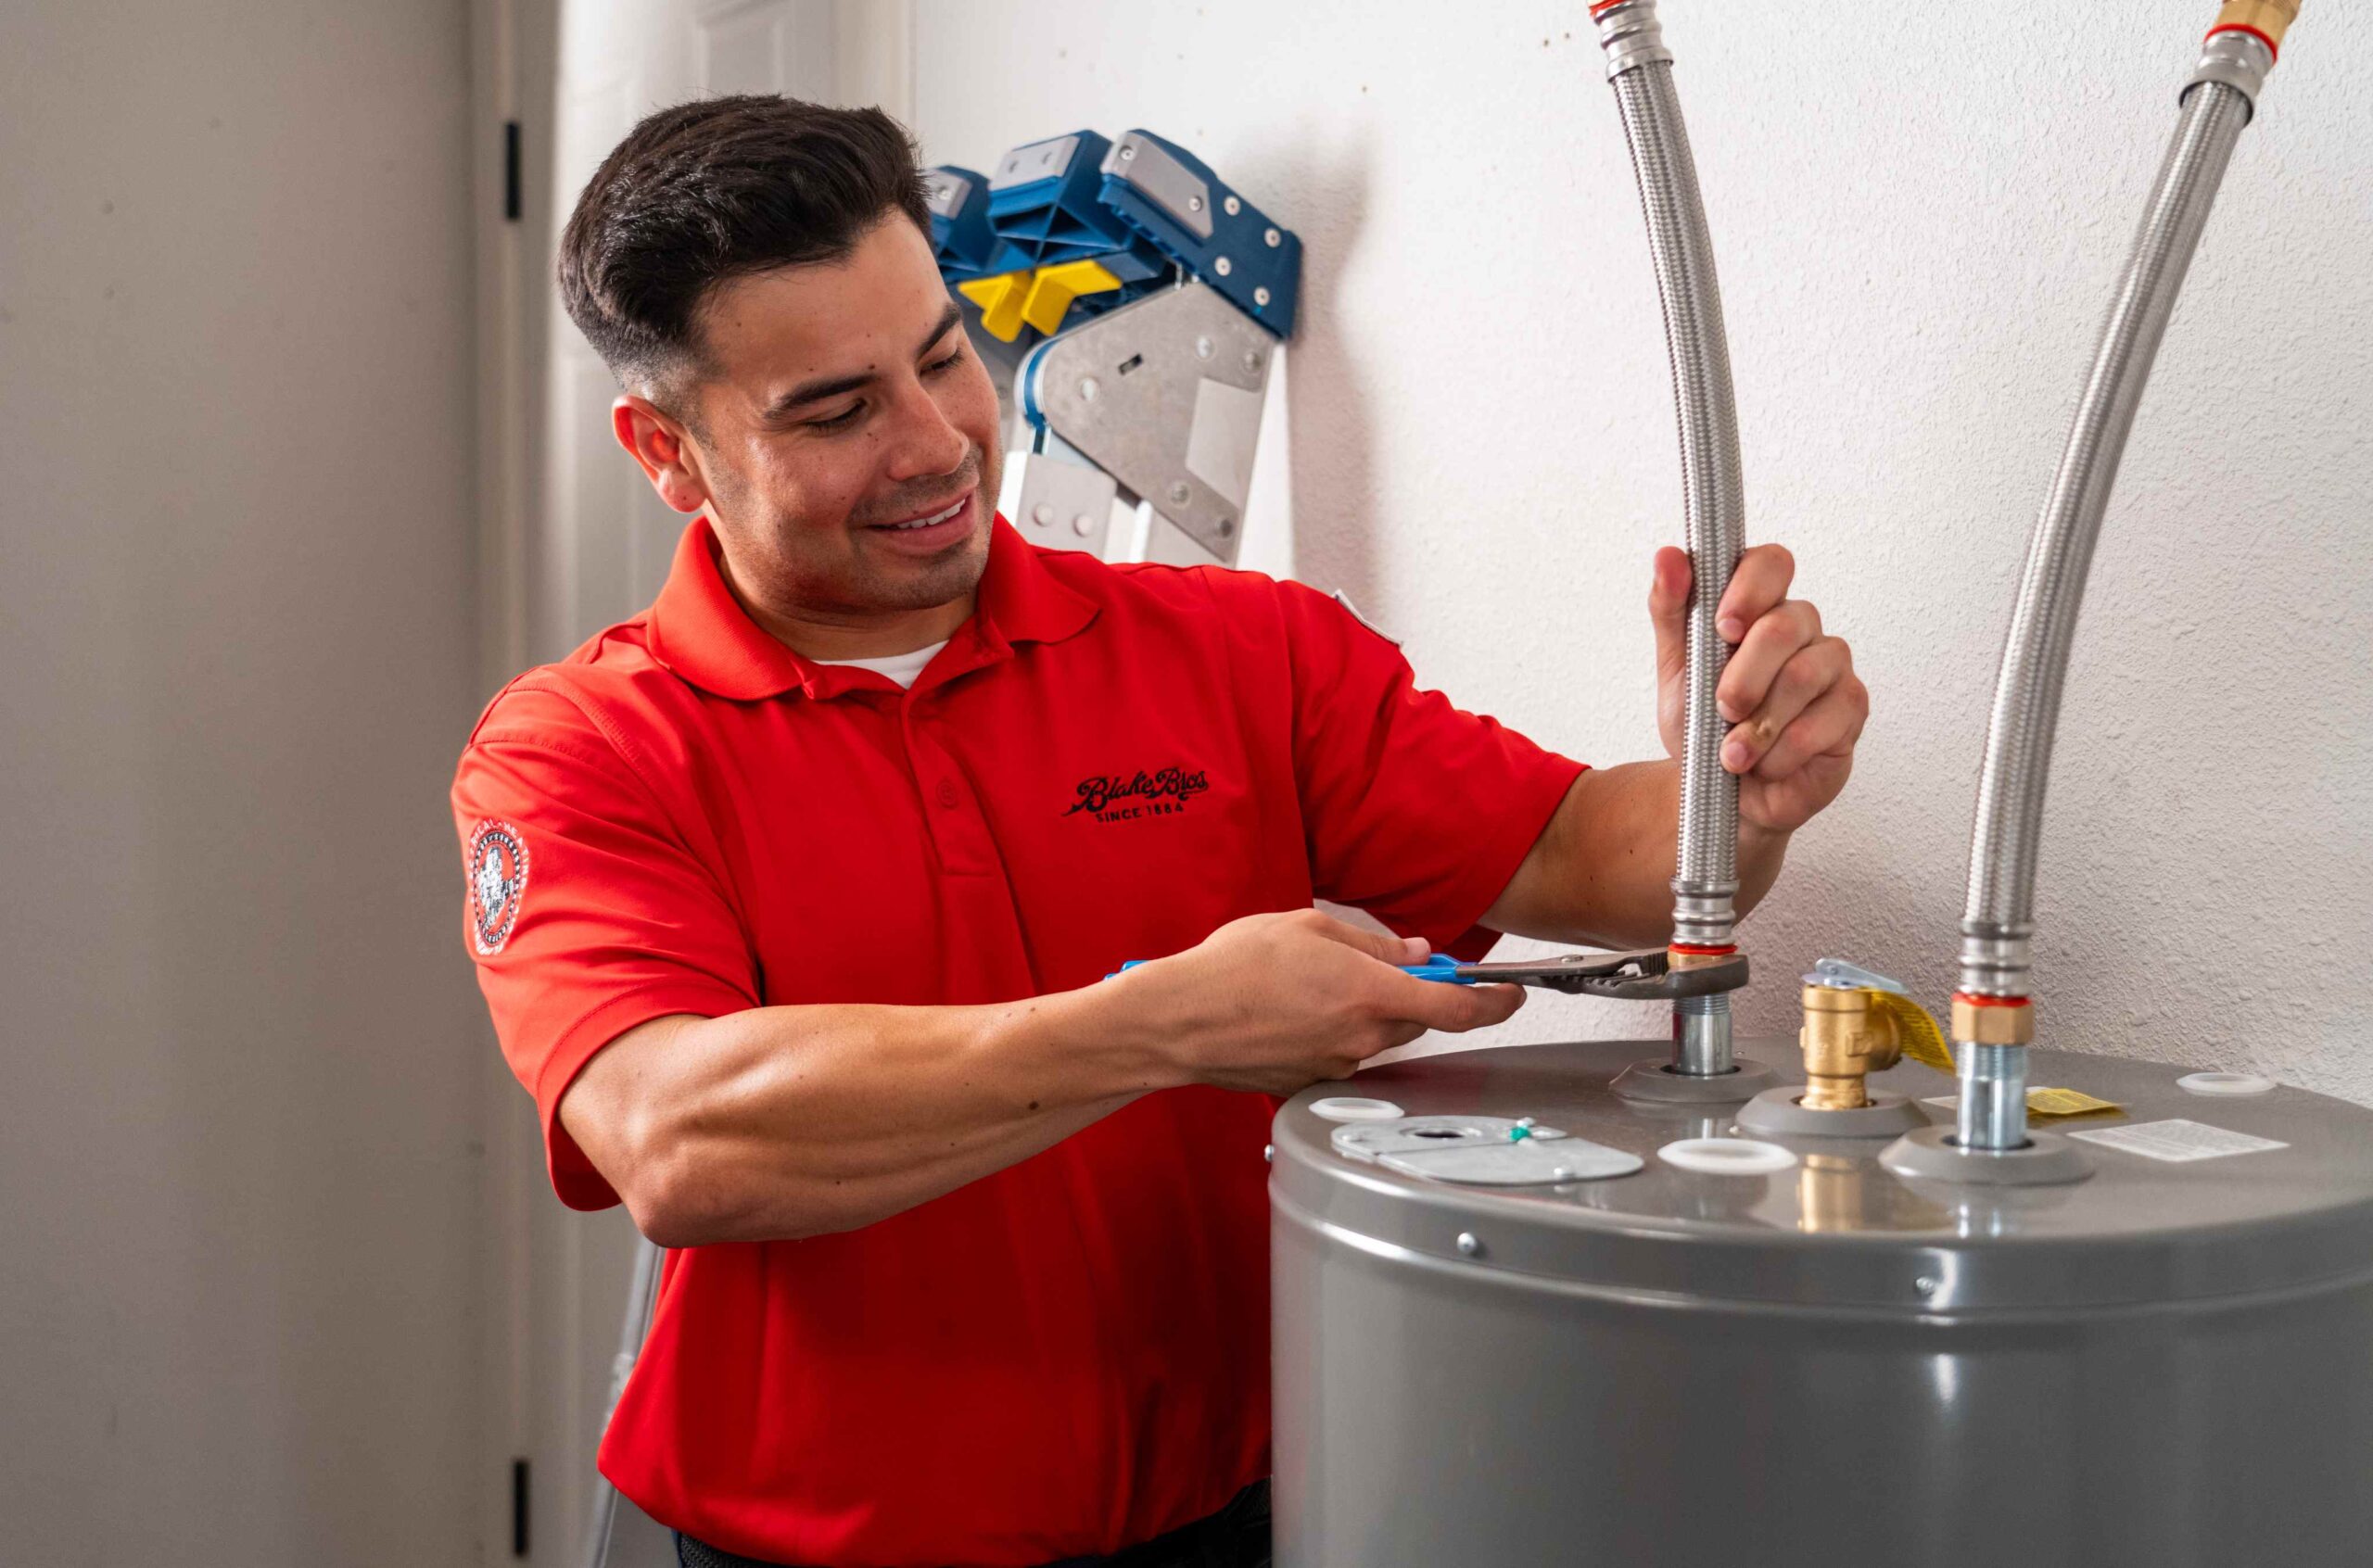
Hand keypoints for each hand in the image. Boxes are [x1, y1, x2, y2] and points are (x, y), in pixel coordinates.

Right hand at [1112, 910, 1525, 1094]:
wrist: (1177, 1021)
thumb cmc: (1233, 968)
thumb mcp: (1308, 927)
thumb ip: (1371, 942)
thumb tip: (1412, 951)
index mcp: (1369, 993)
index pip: (1459, 1008)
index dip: (1495, 1002)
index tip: (1511, 994)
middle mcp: (1361, 1037)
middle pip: (1417, 1018)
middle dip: (1412, 993)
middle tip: (1378, 965)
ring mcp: (1336, 1065)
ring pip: (1376, 1035)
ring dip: (1363, 1010)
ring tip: (1309, 984)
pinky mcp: (1310, 1082)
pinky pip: (1340, 1052)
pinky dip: (1329, 1031)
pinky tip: (1289, 1012)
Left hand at [1650, 544, 1866, 835]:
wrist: (1722, 793)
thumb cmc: (1703, 725)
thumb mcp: (1675, 669)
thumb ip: (1672, 610)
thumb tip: (1668, 556)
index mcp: (1760, 607)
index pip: (1772, 563)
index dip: (1750, 589)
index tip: (1723, 627)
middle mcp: (1803, 630)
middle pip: (1788, 624)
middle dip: (1745, 674)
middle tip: (1722, 708)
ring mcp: (1833, 668)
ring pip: (1806, 675)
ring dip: (1760, 721)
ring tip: (1733, 752)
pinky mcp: (1850, 711)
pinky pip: (1824, 721)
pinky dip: (1782, 750)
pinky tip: (1765, 763)